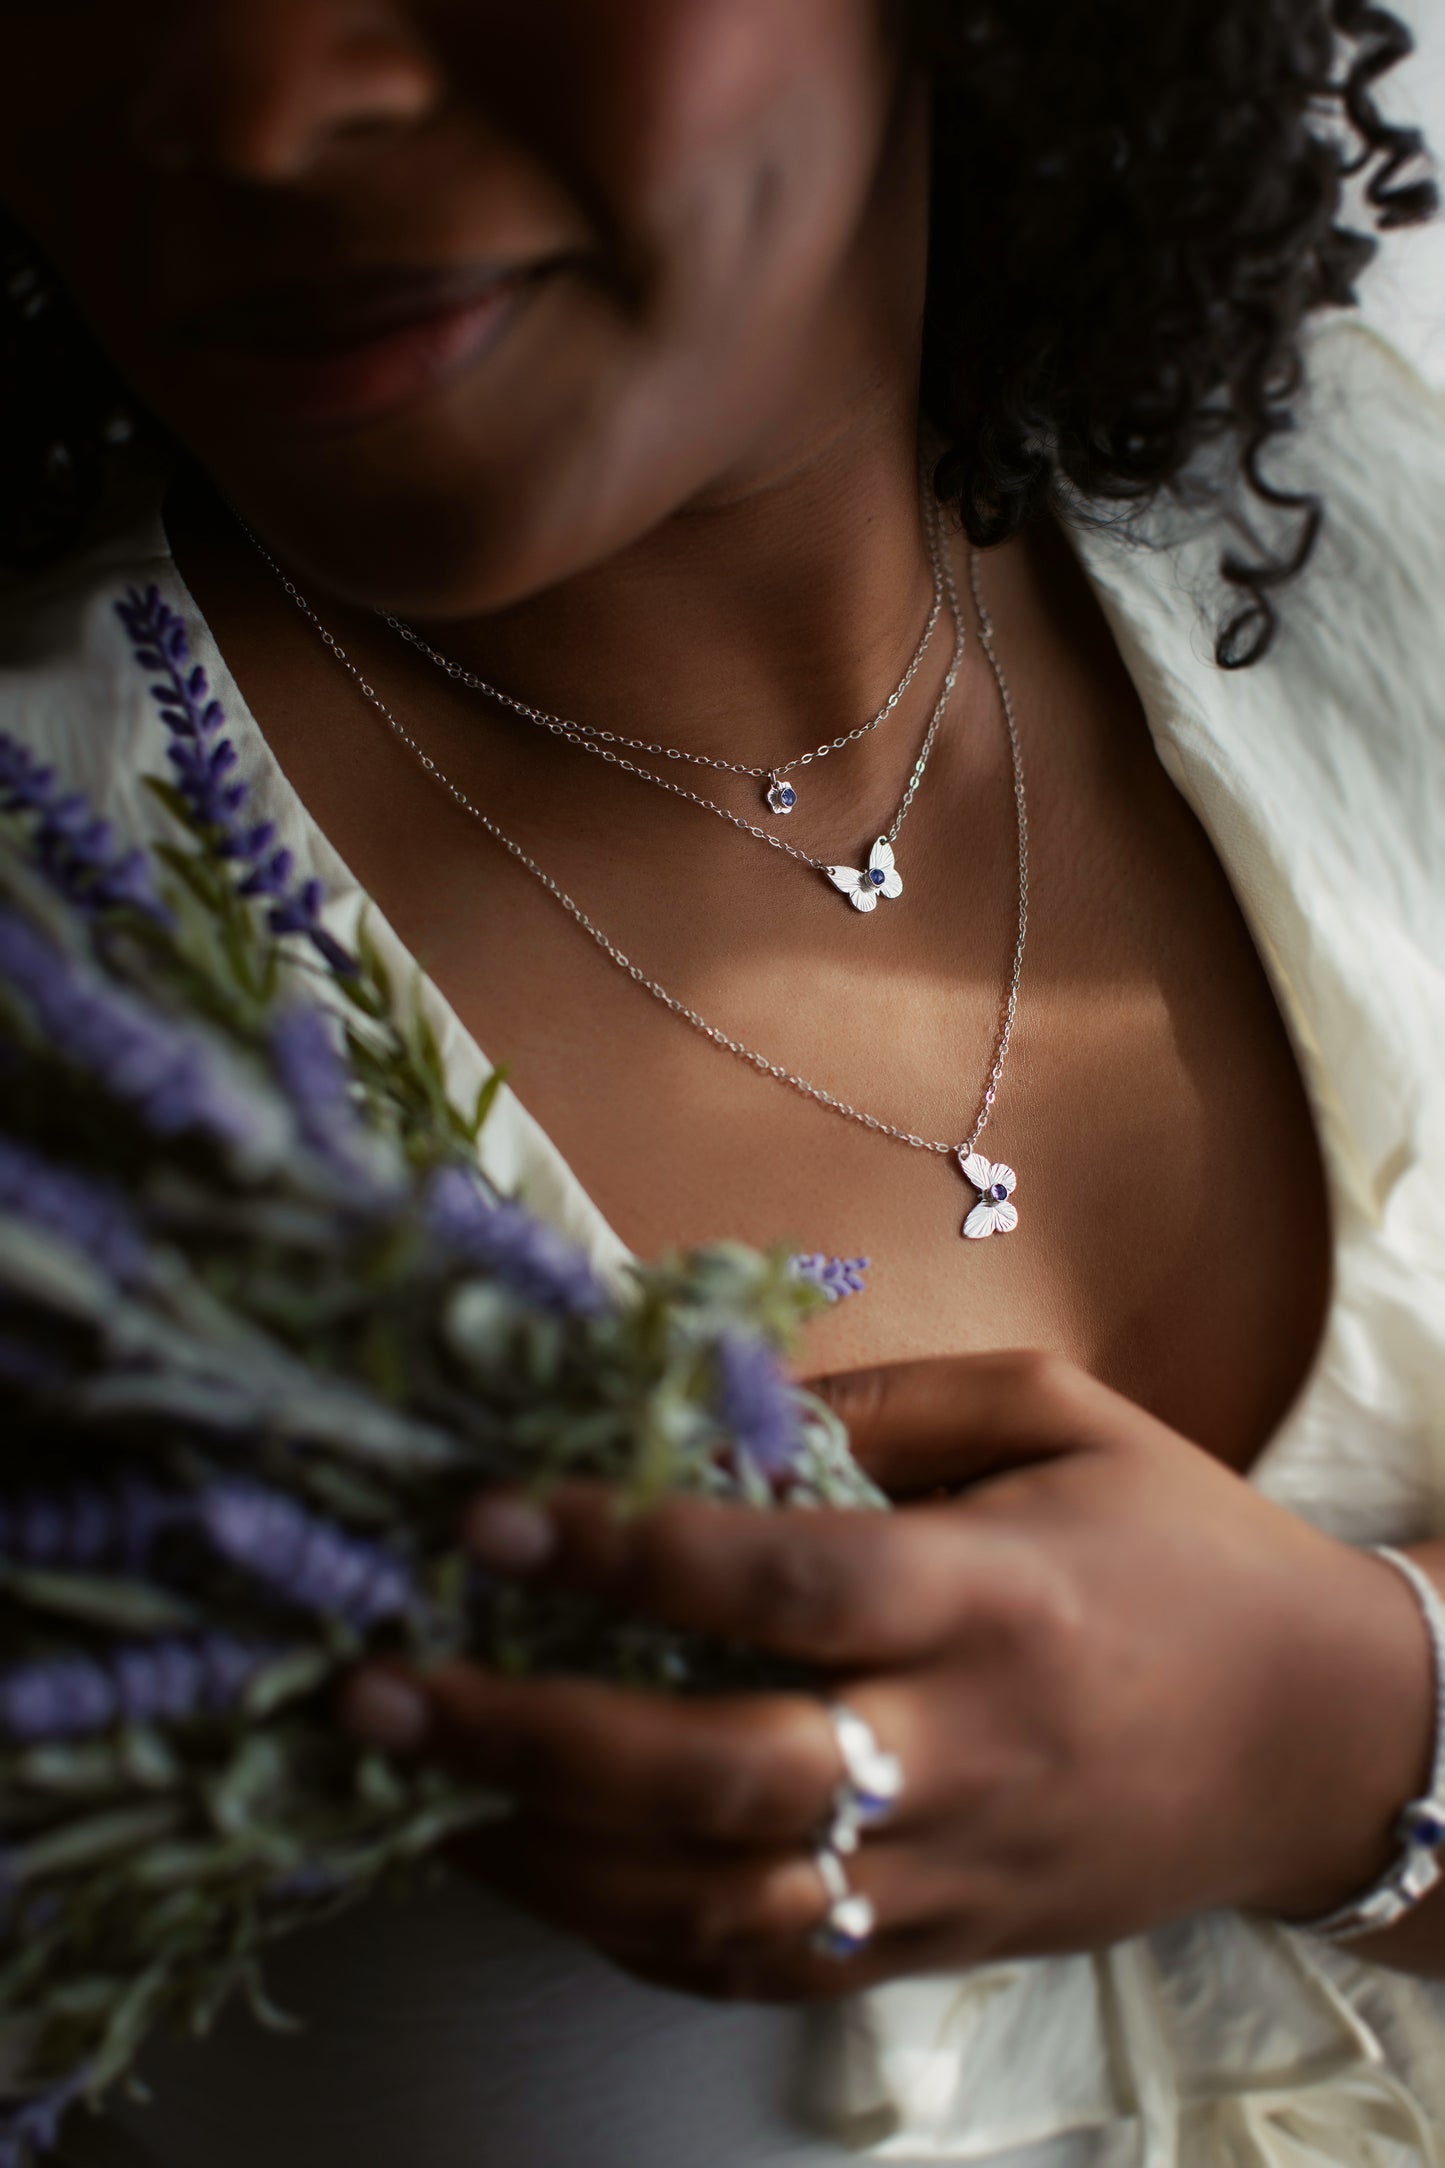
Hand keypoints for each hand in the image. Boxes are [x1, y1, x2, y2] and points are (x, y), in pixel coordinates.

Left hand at [341, 1351, 1431, 2002]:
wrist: (1325, 1738)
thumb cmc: (1182, 1545)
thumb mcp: (1060, 1415)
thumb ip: (886, 1400)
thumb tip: (700, 1397)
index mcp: (998, 1594)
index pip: (788, 1579)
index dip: (627, 1545)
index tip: (490, 1512)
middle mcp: (967, 1747)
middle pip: (720, 1771)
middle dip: (527, 1733)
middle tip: (383, 1682)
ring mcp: (954, 1871)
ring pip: (717, 1899)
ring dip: (543, 1854)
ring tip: (414, 1783)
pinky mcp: (945, 1946)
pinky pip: (767, 1965)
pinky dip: (633, 1930)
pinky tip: (541, 1867)